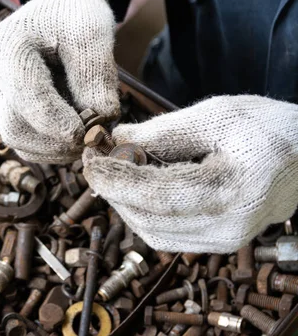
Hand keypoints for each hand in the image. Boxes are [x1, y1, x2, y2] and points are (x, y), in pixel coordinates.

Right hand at [0, 0, 118, 162]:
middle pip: (14, 128)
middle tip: (91, 141)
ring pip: (17, 139)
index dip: (58, 124)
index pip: (26, 98)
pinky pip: (24, 137)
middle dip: (56, 143)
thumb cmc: (75, 14)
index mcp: (7, 46)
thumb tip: (103, 120)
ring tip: (87, 136)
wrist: (59, 7)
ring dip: (54, 148)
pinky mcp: (7, 105)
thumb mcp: (93, 34)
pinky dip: (50, 144)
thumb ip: (97, 76)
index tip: (90, 134)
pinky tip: (74, 133)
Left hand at [82, 95, 297, 252]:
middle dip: (112, 190)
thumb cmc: (269, 128)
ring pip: (152, 233)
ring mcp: (225, 241)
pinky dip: (142, 213)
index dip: (114, 179)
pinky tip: (134, 188)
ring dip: (124, 203)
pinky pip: (167, 236)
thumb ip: (164, 130)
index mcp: (231, 191)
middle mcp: (228, 227)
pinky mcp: (220, 242)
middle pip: (148, 219)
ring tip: (111, 171)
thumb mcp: (218, 115)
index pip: (154, 195)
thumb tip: (116, 138)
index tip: (89, 159)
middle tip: (95, 160)